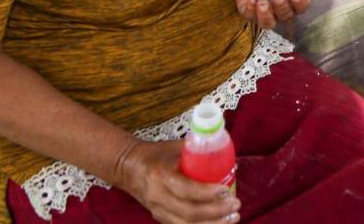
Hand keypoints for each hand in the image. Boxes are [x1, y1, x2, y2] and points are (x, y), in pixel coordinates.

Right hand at [116, 139, 240, 223]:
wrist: (128, 167)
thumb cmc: (157, 154)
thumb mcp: (176, 147)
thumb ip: (200, 152)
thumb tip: (230, 161)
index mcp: (161, 176)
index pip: (186, 190)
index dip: (208, 193)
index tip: (226, 190)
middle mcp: (158, 197)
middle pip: (189, 212)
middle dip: (216, 212)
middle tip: (235, 205)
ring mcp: (158, 211)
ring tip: (232, 218)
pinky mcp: (160, 218)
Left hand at [233, 0, 310, 29]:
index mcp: (293, 1)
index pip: (302, 6)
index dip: (300, 2)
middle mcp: (281, 12)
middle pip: (286, 16)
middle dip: (282, 6)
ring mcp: (266, 16)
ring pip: (269, 23)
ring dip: (267, 14)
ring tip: (263, 2)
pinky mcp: (250, 14)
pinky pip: (251, 16)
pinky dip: (251, 8)